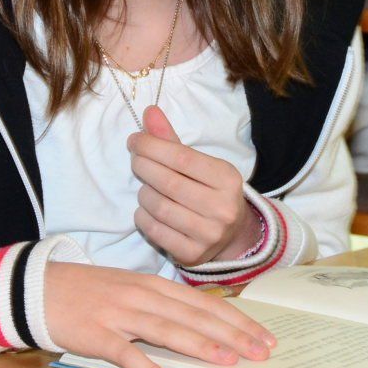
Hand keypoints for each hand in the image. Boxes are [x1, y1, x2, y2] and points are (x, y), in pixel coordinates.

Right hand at [44, 262, 274, 367]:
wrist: (39, 288)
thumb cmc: (89, 291)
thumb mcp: (131, 289)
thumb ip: (163, 303)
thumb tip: (200, 323)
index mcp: (153, 284)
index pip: (204, 303)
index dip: (236, 320)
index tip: (263, 336)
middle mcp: (142, 296)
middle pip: (194, 316)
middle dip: (232, 334)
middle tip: (260, 352)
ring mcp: (120, 315)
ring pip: (168, 331)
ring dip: (200, 346)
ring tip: (229, 361)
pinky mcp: (97, 335)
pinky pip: (127, 355)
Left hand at [128, 105, 259, 265]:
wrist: (232, 234)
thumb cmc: (210, 191)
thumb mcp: (200, 164)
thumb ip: (172, 140)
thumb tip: (149, 112)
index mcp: (227, 179)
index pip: (182, 158)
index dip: (153, 146)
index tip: (135, 140)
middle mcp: (222, 208)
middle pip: (168, 182)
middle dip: (143, 166)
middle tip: (136, 160)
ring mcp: (208, 234)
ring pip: (158, 207)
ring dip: (143, 193)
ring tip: (145, 187)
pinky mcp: (192, 255)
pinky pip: (155, 230)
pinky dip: (143, 216)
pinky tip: (147, 209)